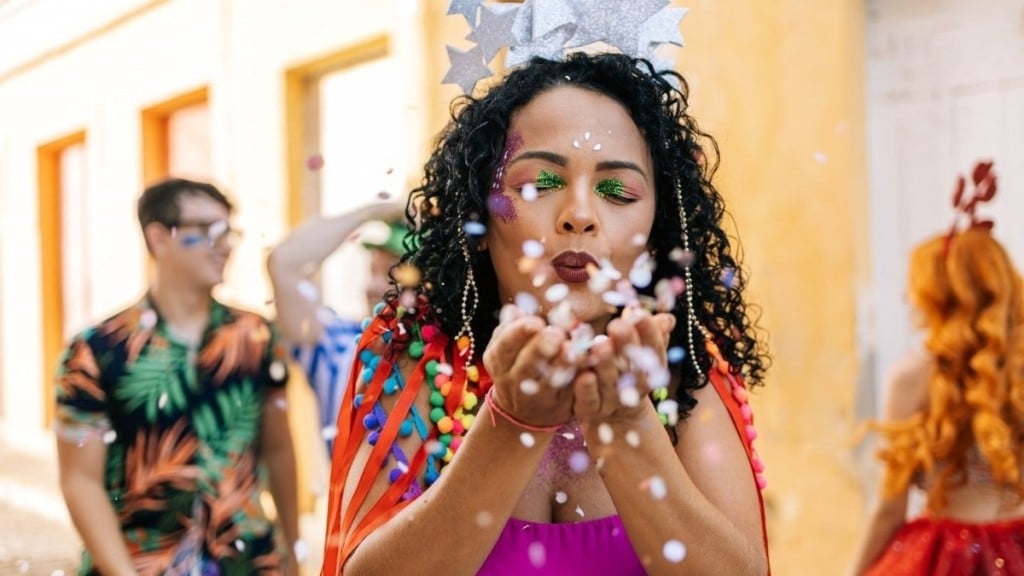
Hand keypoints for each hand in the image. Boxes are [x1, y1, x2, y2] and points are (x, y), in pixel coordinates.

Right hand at [482, 304, 575, 428]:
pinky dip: (579, 378)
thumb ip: (510, 328)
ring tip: (572, 348)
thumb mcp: (506, 347)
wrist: (522, 410)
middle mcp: (514, 382)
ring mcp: (537, 397)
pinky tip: (588, 362)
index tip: (536, 321)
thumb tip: (513, 309)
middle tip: (555, 334)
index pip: (504, 346)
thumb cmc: (517, 365)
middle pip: (525, 366)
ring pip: (549, 382)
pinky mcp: (560, 406)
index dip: (518, 333)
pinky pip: (570, 392)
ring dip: (561, 365)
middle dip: (540, 349)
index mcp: (499, 361)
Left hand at [572, 307, 675, 424]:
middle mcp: (635, 387)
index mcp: (651, 369)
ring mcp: (614, 401)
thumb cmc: (626, 368)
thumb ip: (652, 333)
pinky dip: (587, 388)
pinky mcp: (592, 410)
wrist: (613, 411)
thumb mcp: (641, 351)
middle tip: (618, 325)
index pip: (654, 349)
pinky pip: (590, 400)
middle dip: (626, 344)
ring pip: (610, 381)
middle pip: (632, 364)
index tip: (639, 312)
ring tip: (599, 344)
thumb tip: (668, 318)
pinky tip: (584, 374)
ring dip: (606, 363)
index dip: (648, 331)